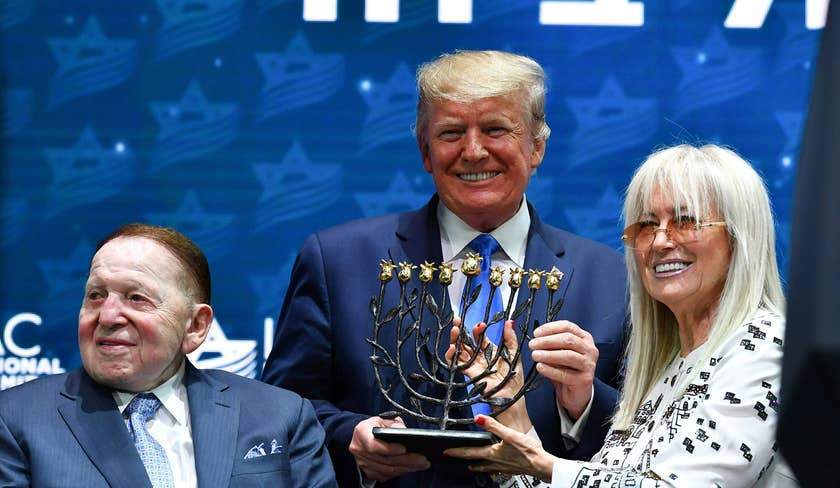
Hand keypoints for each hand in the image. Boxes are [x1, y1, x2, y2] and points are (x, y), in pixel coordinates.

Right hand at [349, 416, 429, 481]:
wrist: (362, 435)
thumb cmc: (374, 426)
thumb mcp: (383, 419)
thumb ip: (394, 424)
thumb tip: (406, 432)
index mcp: (361, 433)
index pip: (374, 445)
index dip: (389, 448)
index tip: (404, 449)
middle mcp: (359, 449)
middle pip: (385, 460)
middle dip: (406, 460)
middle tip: (422, 459)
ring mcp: (363, 463)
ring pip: (387, 470)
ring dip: (407, 468)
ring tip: (421, 464)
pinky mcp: (368, 471)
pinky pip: (386, 475)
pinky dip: (400, 472)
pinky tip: (411, 468)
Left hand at [444, 415, 555, 481]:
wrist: (542, 465)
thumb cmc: (528, 451)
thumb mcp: (509, 434)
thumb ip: (493, 426)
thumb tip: (478, 418)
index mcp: (492, 453)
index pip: (470, 453)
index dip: (457, 451)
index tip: (446, 451)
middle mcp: (496, 462)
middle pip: (476, 462)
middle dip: (465, 460)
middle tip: (455, 460)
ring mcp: (503, 467)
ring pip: (486, 468)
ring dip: (477, 467)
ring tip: (471, 467)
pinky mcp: (511, 469)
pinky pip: (496, 470)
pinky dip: (491, 468)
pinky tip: (495, 467)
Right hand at [445, 318, 531, 432]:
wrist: (512, 401)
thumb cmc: (514, 381)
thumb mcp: (514, 356)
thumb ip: (510, 339)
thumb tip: (509, 321)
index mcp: (490, 353)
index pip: (480, 338)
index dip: (478, 330)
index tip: (480, 324)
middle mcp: (480, 359)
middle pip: (466, 342)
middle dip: (461, 330)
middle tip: (457, 320)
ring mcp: (473, 367)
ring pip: (460, 351)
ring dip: (455, 339)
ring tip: (454, 329)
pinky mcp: (469, 375)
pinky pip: (456, 364)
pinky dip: (451, 356)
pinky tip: (452, 347)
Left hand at [529, 320, 597, 419]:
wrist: (576, 394)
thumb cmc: (567, 370)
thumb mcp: (559, 353)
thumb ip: (551, 345)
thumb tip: (536, 339)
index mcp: (584, 338)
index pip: (568, 327)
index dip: (550, 328)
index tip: (536, 333)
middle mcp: (590, 350)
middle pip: (568, 340)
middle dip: (547, 341)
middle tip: (532, 344)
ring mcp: (589, 365)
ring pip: (568, 355)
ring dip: (548, 354)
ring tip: (535, 355)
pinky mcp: (585, 380)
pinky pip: (565, 373)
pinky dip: (550, 370)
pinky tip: (540, 367)